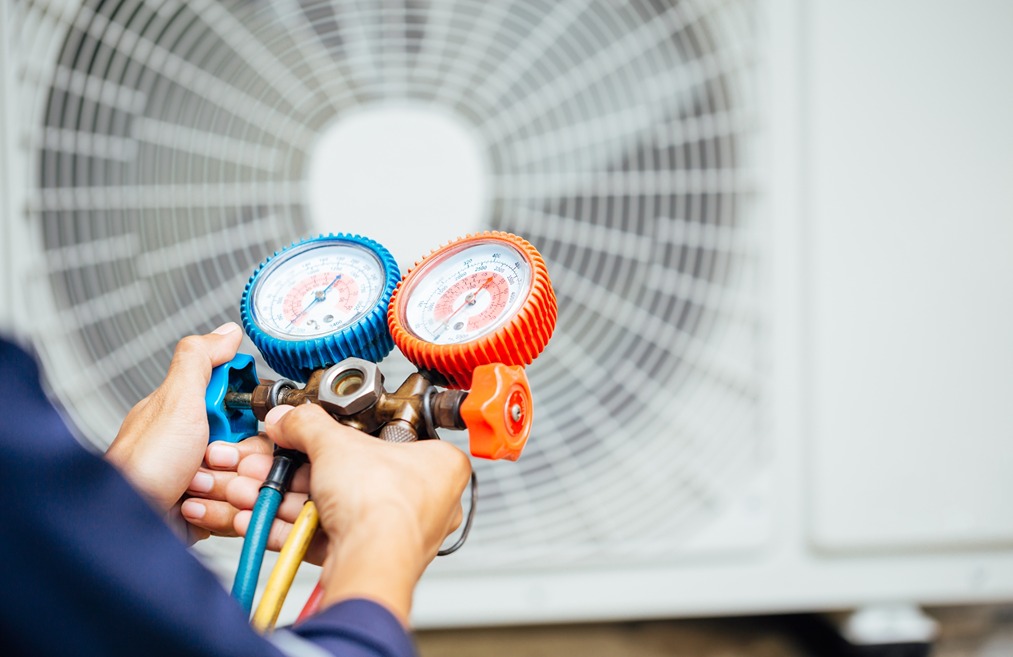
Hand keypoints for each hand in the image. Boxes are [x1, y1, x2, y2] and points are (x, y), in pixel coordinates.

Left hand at [105, 323, 243, 528]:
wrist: (127, 525)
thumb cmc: (142, 466)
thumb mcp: (175, 401)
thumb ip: (200, 361)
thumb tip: (226, 331)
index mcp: (190, 415)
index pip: (246, 414)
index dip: (246, 424)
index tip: (228, 429)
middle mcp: (198, 447)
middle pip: (254, 452)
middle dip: (237, 462)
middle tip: (206, 464)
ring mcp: (203, 481)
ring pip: (250, 484)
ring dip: (227, 490)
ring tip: (194, 490)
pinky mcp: (208, 512)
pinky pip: (239, 513)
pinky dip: (221, 514)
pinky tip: (195, 509)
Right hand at [231, 404, 471, 624]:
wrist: (370, 562)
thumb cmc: (383, 505)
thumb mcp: (337, 444)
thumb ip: (308, 425)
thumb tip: (291, 418)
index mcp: (440, 464)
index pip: (389, 439)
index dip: (345, 435)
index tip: (314, 433)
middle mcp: (426, 502)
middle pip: (352, 476)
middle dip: (300, 471)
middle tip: (275, 462)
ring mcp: (396, 533)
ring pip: (333, 509)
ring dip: (287, 499)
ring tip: (256, 488)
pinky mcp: (368, 559)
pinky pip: (324, 537)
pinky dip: (290, 527)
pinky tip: (261, 517)